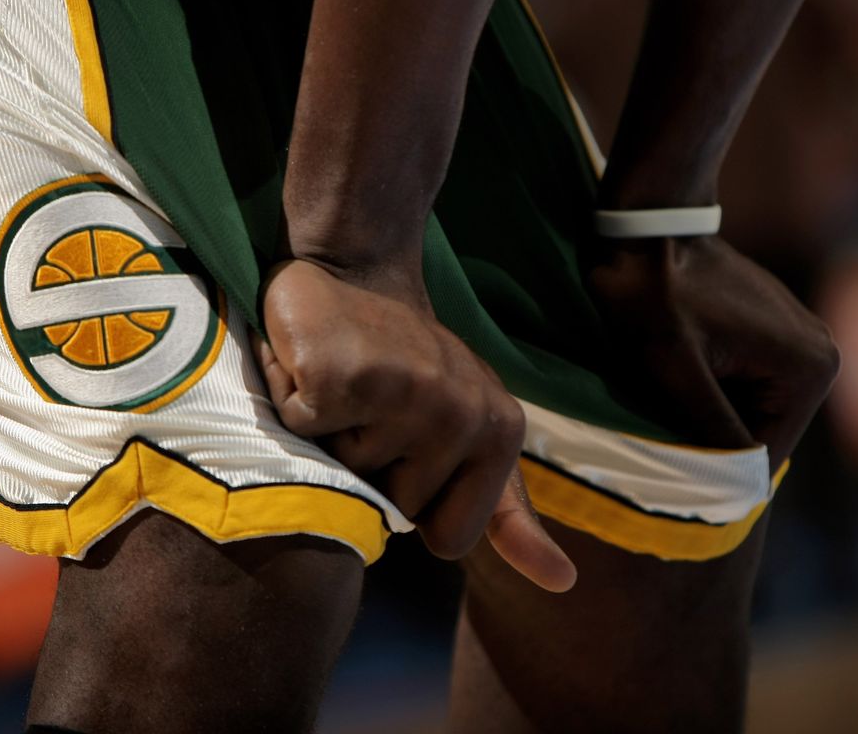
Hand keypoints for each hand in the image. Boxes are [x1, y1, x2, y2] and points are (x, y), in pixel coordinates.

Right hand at [255, 259, 575, 590]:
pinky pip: (304, 435)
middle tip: (369, 406)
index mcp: (501, 433)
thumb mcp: (472, 444)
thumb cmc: (405, 370)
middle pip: (391, 511)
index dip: (411, 503)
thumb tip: (565, 584)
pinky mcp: (349, 377)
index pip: (448, 539)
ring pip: (343, 476)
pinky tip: (313, 364)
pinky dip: (293, 402)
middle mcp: (465, 414)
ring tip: (345, 384)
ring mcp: (410, 394)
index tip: (406, 444)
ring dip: (327, 434)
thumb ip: (507, 517)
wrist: (351, 272)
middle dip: (364, 468)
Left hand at [586, 236, 839, 467]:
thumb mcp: (676, 372)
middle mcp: (820, 355)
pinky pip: (745, 382)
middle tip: (660, 424)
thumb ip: (713, 430)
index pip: (765, 453)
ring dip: (707, 411)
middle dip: (711, 434)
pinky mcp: (773, 330)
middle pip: (761, 431)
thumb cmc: (653, 299)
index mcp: (809, 368)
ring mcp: (799, 340)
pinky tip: (676, 373)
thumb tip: (738, 489)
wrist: (643, 232)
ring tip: (665, 395)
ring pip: (749, 409)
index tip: (671, 466)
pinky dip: (711, 387)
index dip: (716, 468)